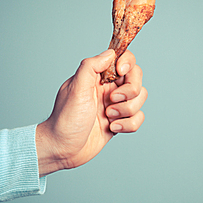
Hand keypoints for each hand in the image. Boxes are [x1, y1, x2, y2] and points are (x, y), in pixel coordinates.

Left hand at [36, 49, 147, 176]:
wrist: (63, 149)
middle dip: (130, 91)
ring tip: (108, 117)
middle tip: (112, 100)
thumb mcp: (75, 88)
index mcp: (97, 76)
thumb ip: (91, 66)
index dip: (127, 63)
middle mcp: (108, 88)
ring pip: (139, 99)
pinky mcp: (120, 122)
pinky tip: (111, 128)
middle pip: (136, 79)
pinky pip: (138, 118)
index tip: (120, 72)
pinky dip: (128, 125)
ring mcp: (115, 105)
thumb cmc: (65, 119)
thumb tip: (110, 53)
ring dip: (127, 110)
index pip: (123, 59)